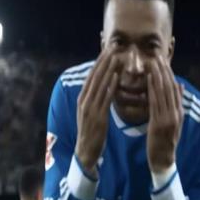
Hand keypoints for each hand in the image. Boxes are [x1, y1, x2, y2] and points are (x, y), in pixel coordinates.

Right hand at [75, 49, 119, 173]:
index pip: (91, 77)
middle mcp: (84, 101)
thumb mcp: (91, 114)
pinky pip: (105, 98)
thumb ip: (96, 100)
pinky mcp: (97, 117)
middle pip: (94, 77)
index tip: (107, 50)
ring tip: (116, 56)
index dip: (99, 62)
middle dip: (103, 61)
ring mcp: (89, 109)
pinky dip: (110, 86)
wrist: (85, 152)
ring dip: (108, 70)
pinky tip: (117, 77)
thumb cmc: (91, 133)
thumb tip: (104, 87)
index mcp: (82, 99)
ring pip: (100, 85)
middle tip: (113, 46)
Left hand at [146, 56, 183, 172]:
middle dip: (164, 71)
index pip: (174, 89)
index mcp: (179, 112)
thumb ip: (175, 105)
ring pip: (164, 93)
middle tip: (157, 56)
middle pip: (170, 88)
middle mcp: (176, 113)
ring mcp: (169, 118)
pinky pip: (156, 103)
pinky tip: (149, 80)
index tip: (163, 61)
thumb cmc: (164, 142)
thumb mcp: (173, 122)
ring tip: (153, 63)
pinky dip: (153, 90)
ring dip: (158, 76)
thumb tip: (178, 86)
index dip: (169, 74)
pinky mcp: (159, 124)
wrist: (163, 161)